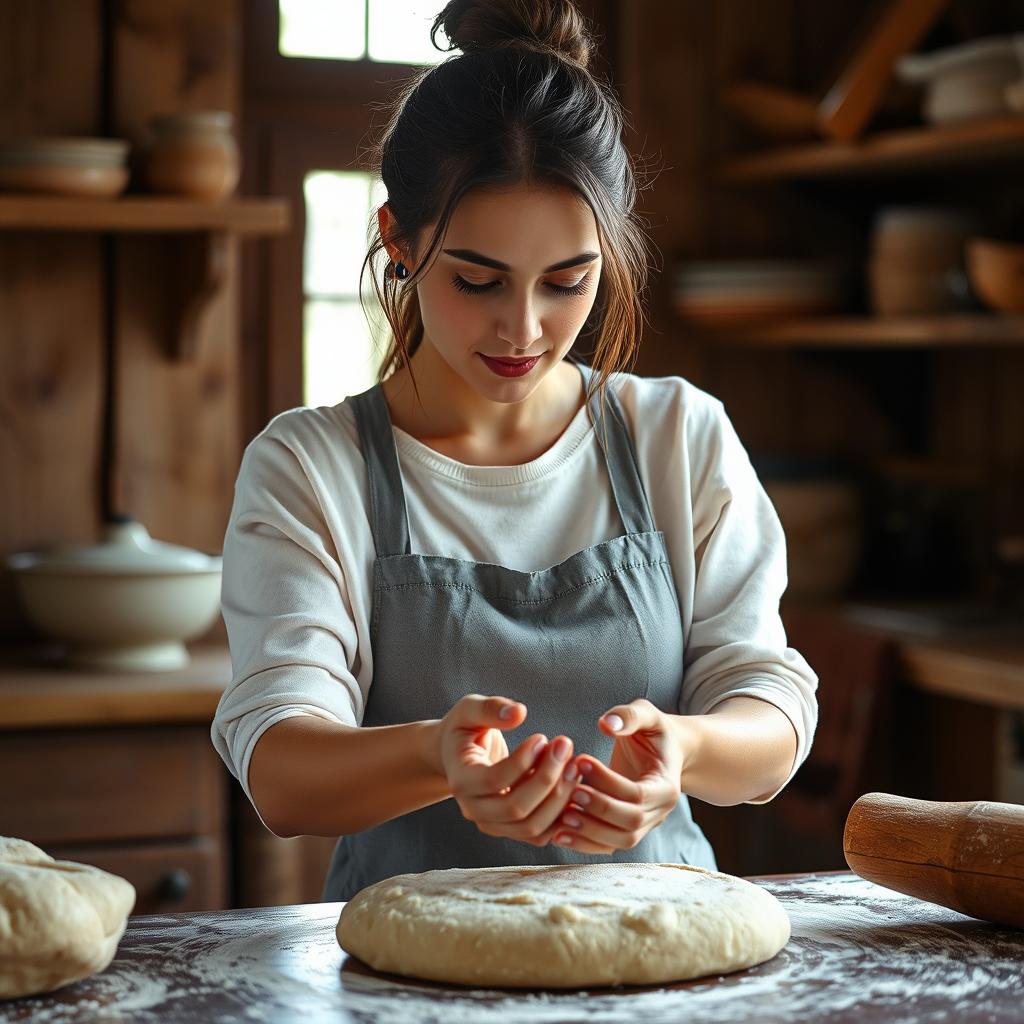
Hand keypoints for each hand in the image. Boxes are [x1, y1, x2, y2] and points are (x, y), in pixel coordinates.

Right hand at [434, 694, 579, 846]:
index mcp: (460, 780)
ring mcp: (492, 824)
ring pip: (531, 826)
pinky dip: (560, 814)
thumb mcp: (469, 710)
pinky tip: (571, 783)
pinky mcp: (510, 829)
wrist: (456, 757)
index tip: (542, 737)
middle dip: (547, 778)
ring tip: (573, 764)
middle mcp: (473, 809)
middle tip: (565, 747)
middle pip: (516, 808)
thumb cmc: (464, 730)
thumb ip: (490, 708)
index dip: (523, 760)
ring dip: (559, 797)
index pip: (494, 780)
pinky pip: (540, 834)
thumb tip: (518, 713)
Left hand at [552, 698, 685, 853]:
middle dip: (598, 809)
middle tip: (570, 792)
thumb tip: (607, 724)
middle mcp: (659, 812)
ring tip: (561, 817)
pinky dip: (584, 844)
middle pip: (630, 824)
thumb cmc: (653, 732)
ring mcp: (645, 826)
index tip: (581, 760)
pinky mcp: (626, 831)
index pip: (638, 794)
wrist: (665, 753)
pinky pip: (607, 846)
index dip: (608, 781)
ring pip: (619, 841)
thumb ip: (629, 716)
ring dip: (589, 832)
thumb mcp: (647, 715)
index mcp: (667, 786)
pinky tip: (559, 833)